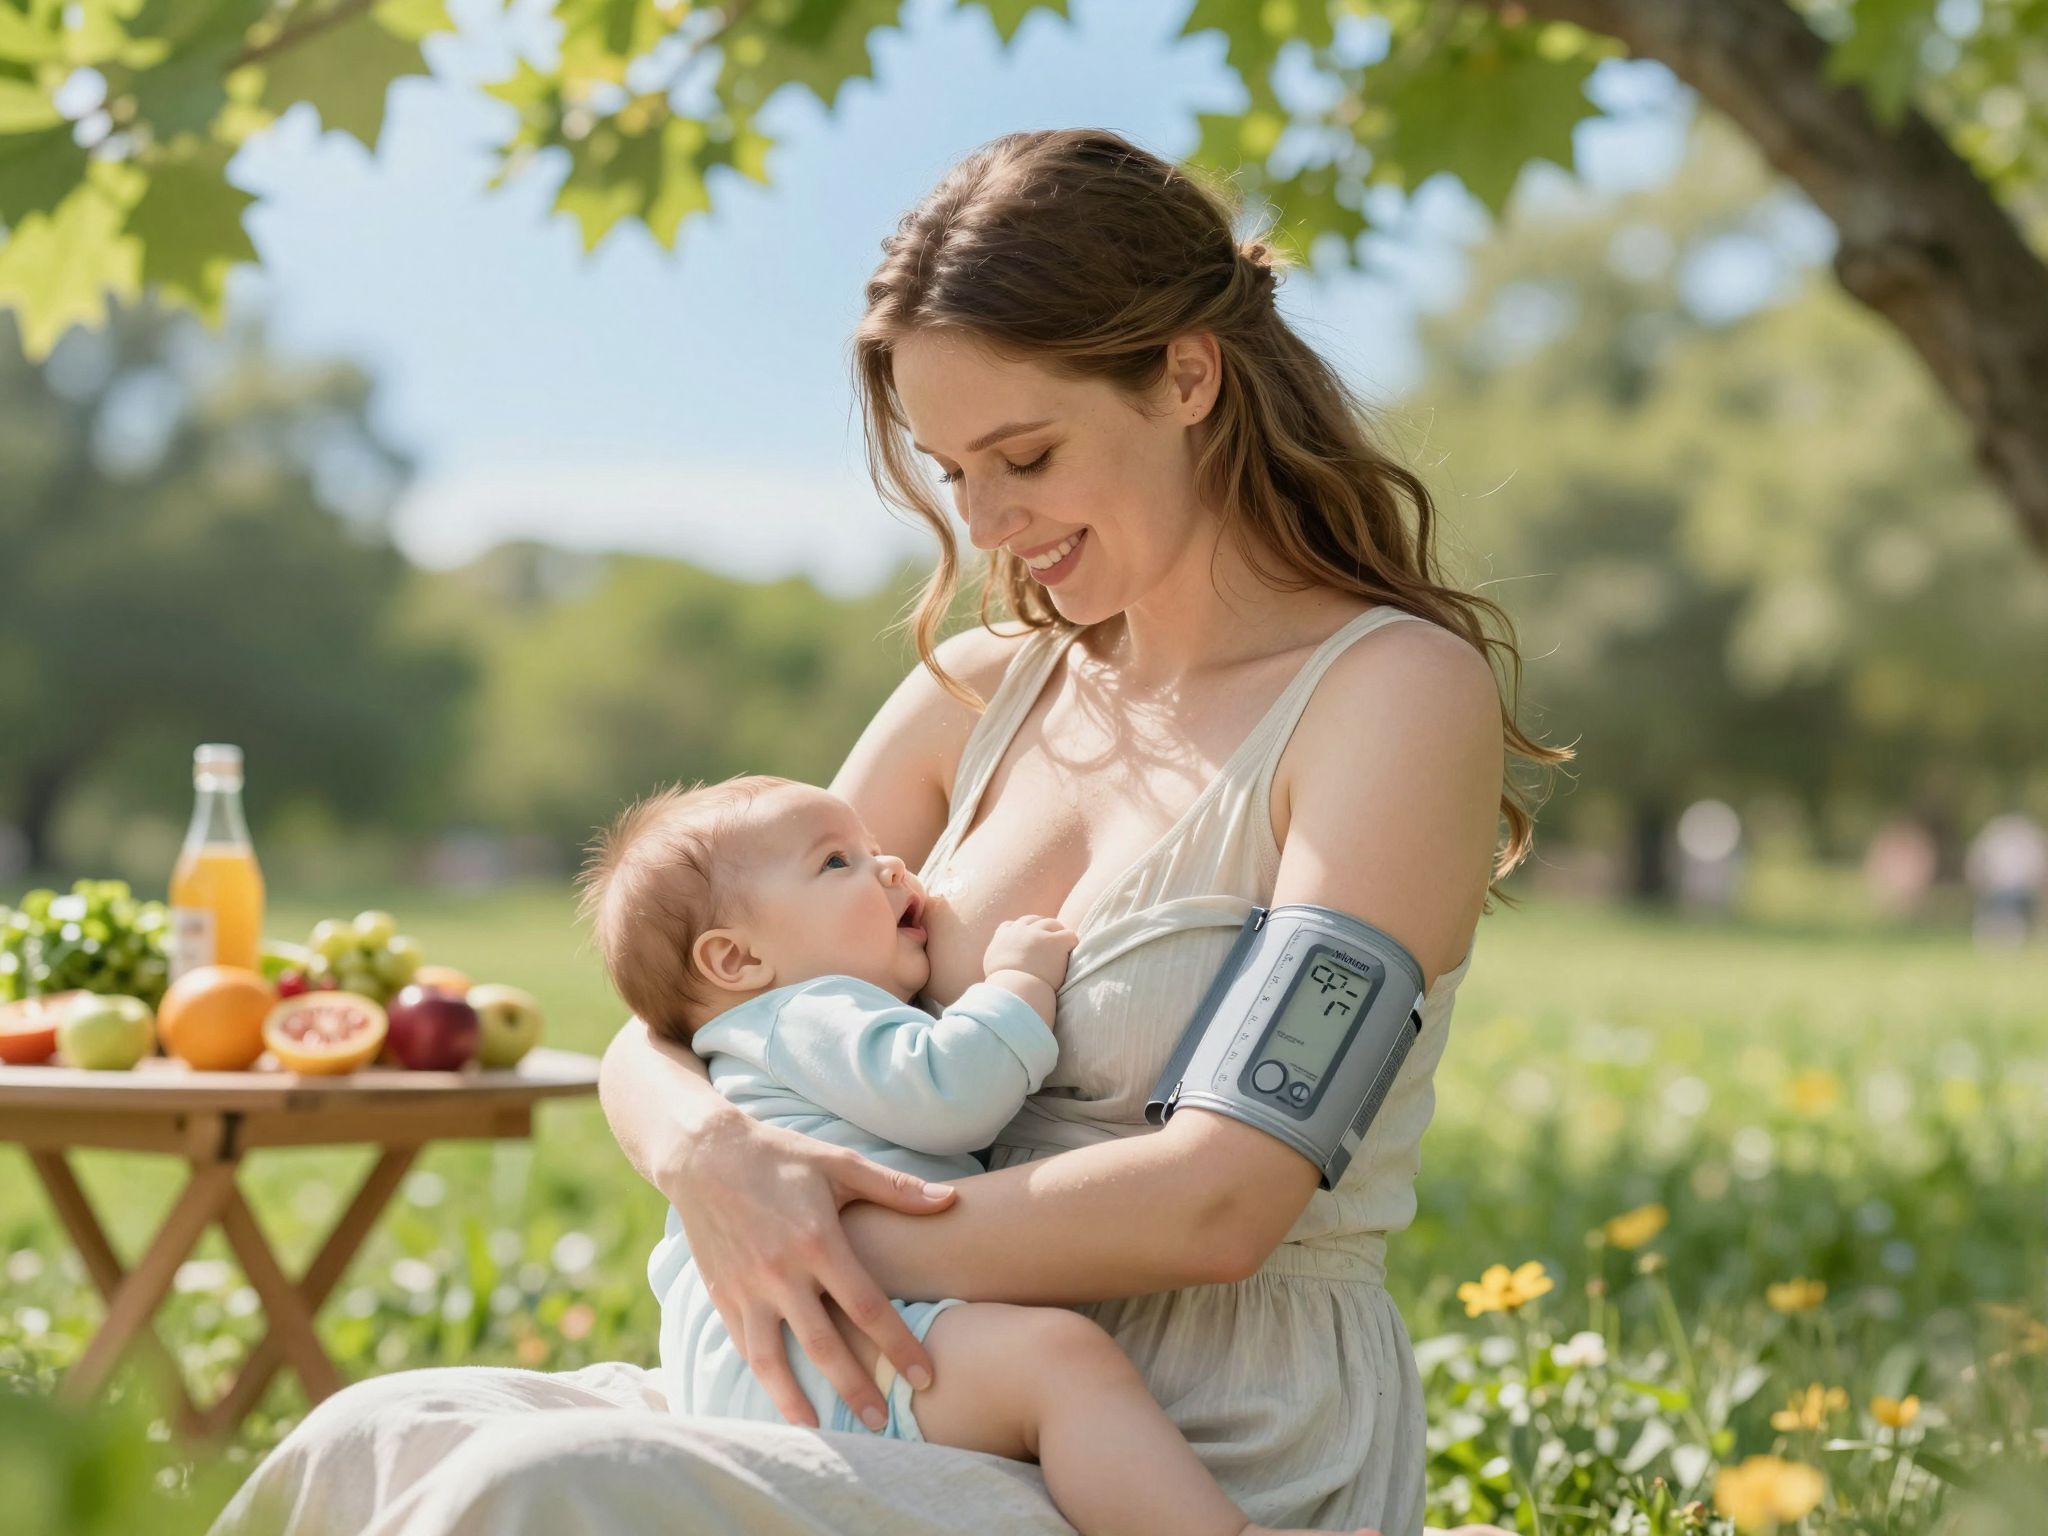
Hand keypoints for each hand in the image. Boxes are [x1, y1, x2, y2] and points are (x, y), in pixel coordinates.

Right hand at [660, 1109, 958, 1430]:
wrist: (704, 1154)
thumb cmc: (780, 1155)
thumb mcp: (839, 1162)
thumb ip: (895, 1188)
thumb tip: (951, 1201)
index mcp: (818, 1242)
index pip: (868, 1307)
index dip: (899, 1346)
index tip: (925, 1377)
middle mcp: (781, 1273)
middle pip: (825, 1346)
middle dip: (857, 1388)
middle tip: (883, 1423)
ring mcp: (747, 1289)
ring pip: (775, 1360)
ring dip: (799, 1401)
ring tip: (824, 1431)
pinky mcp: (721, 1295)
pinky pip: (745, 1347)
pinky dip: (764, 1379)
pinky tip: (782, 1399)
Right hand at [983, 914, 1078, 991]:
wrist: (1015, 990)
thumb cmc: (1004, 987)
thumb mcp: (991, 969)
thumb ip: (997, 959)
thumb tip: (1003, 964)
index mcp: (1002, 937)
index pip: (1010, 926)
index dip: (1020, 932)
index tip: (1027, 941)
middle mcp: (1019, 931)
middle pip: (1032, 920)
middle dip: (1041, 928)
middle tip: (1050, 940)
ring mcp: (1038, 934)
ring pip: (1051, 924)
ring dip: (1057, 932)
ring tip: (1064, 945)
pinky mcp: (1055, 942)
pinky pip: (1069, 935)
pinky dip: (1071, 942)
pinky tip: (1072, 952)